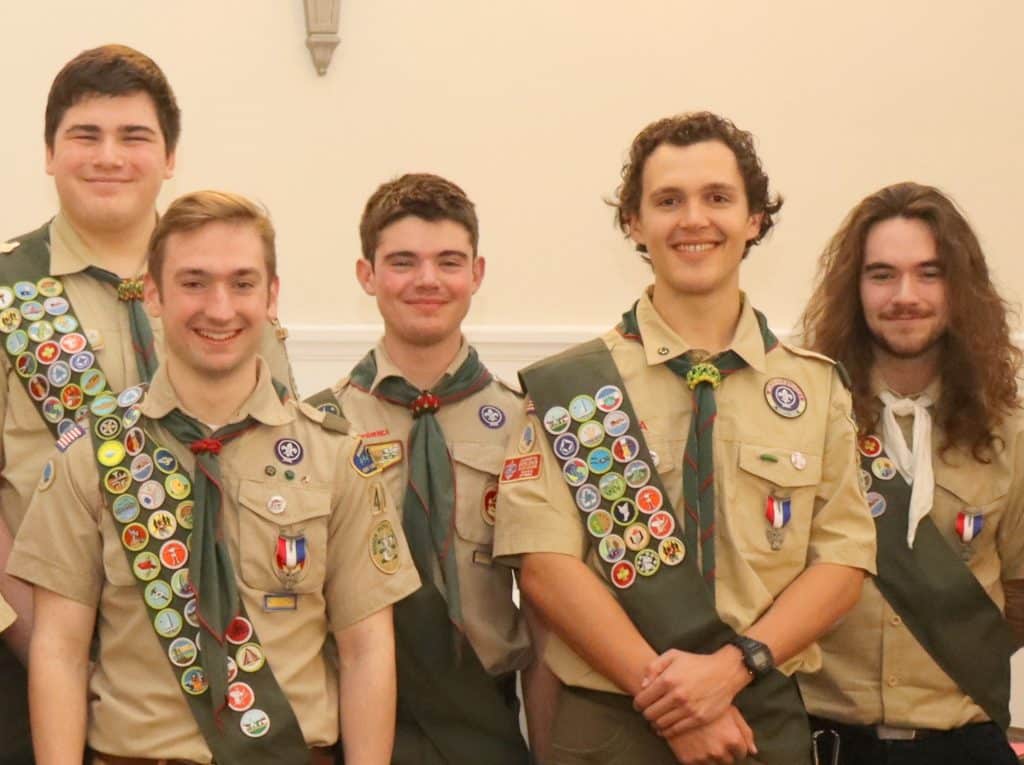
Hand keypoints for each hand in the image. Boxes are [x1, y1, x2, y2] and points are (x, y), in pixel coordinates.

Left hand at [634, 647, 749, 733]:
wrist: (725, 673)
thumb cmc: (697, 663)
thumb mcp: (673, 655)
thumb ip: (653, 667)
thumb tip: (643, 685)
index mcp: (668, 680)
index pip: (642, 700)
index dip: (637, 703)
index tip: (639, 704)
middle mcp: (677, 696)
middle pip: (650, 714)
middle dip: (645, 713)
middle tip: (648, 711)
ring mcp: (688, 709)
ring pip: (661, 724)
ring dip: (654, 723)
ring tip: (656, 719)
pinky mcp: (698, 719)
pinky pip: (675, 730)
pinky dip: (666, 732)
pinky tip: (664, 728)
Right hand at [665, 706, 756, 764]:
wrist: (674, 701)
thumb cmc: (706, 702)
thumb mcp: (729, 711)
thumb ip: (744, 731)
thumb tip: (753, 751)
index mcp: (732, 739)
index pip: (742, 753)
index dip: (736, 745)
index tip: (727, 736)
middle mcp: (719, 751)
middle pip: (729, 760)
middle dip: (724, 751)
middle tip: (714, 737)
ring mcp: (703, 757)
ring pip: (714, 764)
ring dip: (711, 755)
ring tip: (704, 739)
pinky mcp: (688, 760)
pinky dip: (697, 757)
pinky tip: (694, 743)